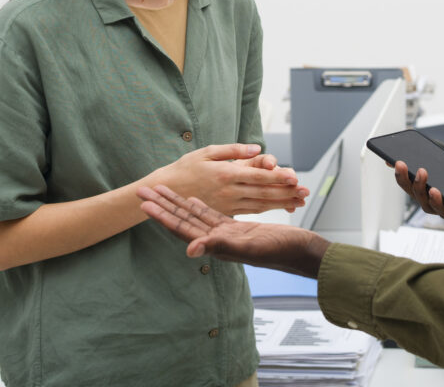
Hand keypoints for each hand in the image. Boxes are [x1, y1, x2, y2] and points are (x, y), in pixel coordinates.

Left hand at [138, 183, 328, 277]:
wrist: (301, 252)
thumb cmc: (278, 251)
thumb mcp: (247, 248)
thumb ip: (218, 246)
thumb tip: (189, 250)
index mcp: (215, 243)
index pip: (181, 227)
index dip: (162, 215)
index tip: (144, 203)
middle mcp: (216, 239)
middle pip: (182, 219)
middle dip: (162, 205)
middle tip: (142, 191)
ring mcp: (226, 233)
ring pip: (195, 216)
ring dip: (177, 203)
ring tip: (161, 191)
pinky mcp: (236, 228)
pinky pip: (213, 215)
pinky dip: (201, 206)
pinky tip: (193, 200)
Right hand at [150, 144, 308, 216]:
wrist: (167, 192)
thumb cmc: (186, 168)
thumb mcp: (207, 152)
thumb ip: (233, 150)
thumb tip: (257, 149)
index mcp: (226, 174)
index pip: (258, 177)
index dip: (277, 178)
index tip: (294, 177)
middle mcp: (230, 191)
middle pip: (264, 192)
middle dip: (286, 192)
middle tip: (305, 191)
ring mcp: (229, 204)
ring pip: (260, 204)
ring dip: (281, 202)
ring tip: (299, 200)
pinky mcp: (226, 212)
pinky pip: (250, 210)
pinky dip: (267, 208)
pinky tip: (279, 207)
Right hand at [395, 145, 443, 226]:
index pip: (428, 179)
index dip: (410, 172)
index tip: (394, 159)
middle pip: (421, 193)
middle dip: (406, 180)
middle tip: (400, 164)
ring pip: (429, 205)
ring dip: (419, 189)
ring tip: (420, 172)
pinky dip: (438, 202)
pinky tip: (435, 190)